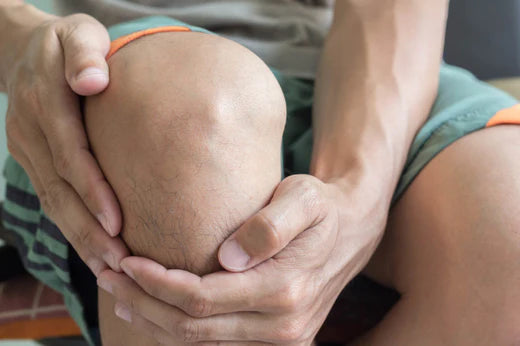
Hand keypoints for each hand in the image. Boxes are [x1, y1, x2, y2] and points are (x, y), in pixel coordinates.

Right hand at [3, 8, 127, 274]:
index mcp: (45, 101)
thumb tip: (91, 81)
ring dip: (80, 239)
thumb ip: (84, 55)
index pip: (70, 153)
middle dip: (88, 229)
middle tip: (119, 263)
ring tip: (110, 271)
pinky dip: (72, 230)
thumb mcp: (78, 33)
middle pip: (60, 189)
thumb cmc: (69, 43)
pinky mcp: (32, 160)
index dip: (91, 189)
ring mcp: (27, 149)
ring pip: (53, 203)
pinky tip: (94, 254)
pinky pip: (51, 200)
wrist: (27, 50)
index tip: (117, 222)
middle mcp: (32, 131)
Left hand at [99, 174, 387, 343]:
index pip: (203, 298)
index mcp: (285, 289)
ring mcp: (282, 338)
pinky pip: (218, 345)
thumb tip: (228, 258)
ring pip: (201, 343)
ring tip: (121, 295)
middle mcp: (283, 324)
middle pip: (194, 328)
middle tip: (109, 274)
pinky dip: (181, 332)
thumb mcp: (304, 198)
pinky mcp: (279, 340)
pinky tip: (156, 313)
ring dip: (156, 322)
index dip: (158, 283)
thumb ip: (271, 225)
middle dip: (145, 303)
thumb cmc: (322, 206)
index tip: (127, 260)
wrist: (352, 229)